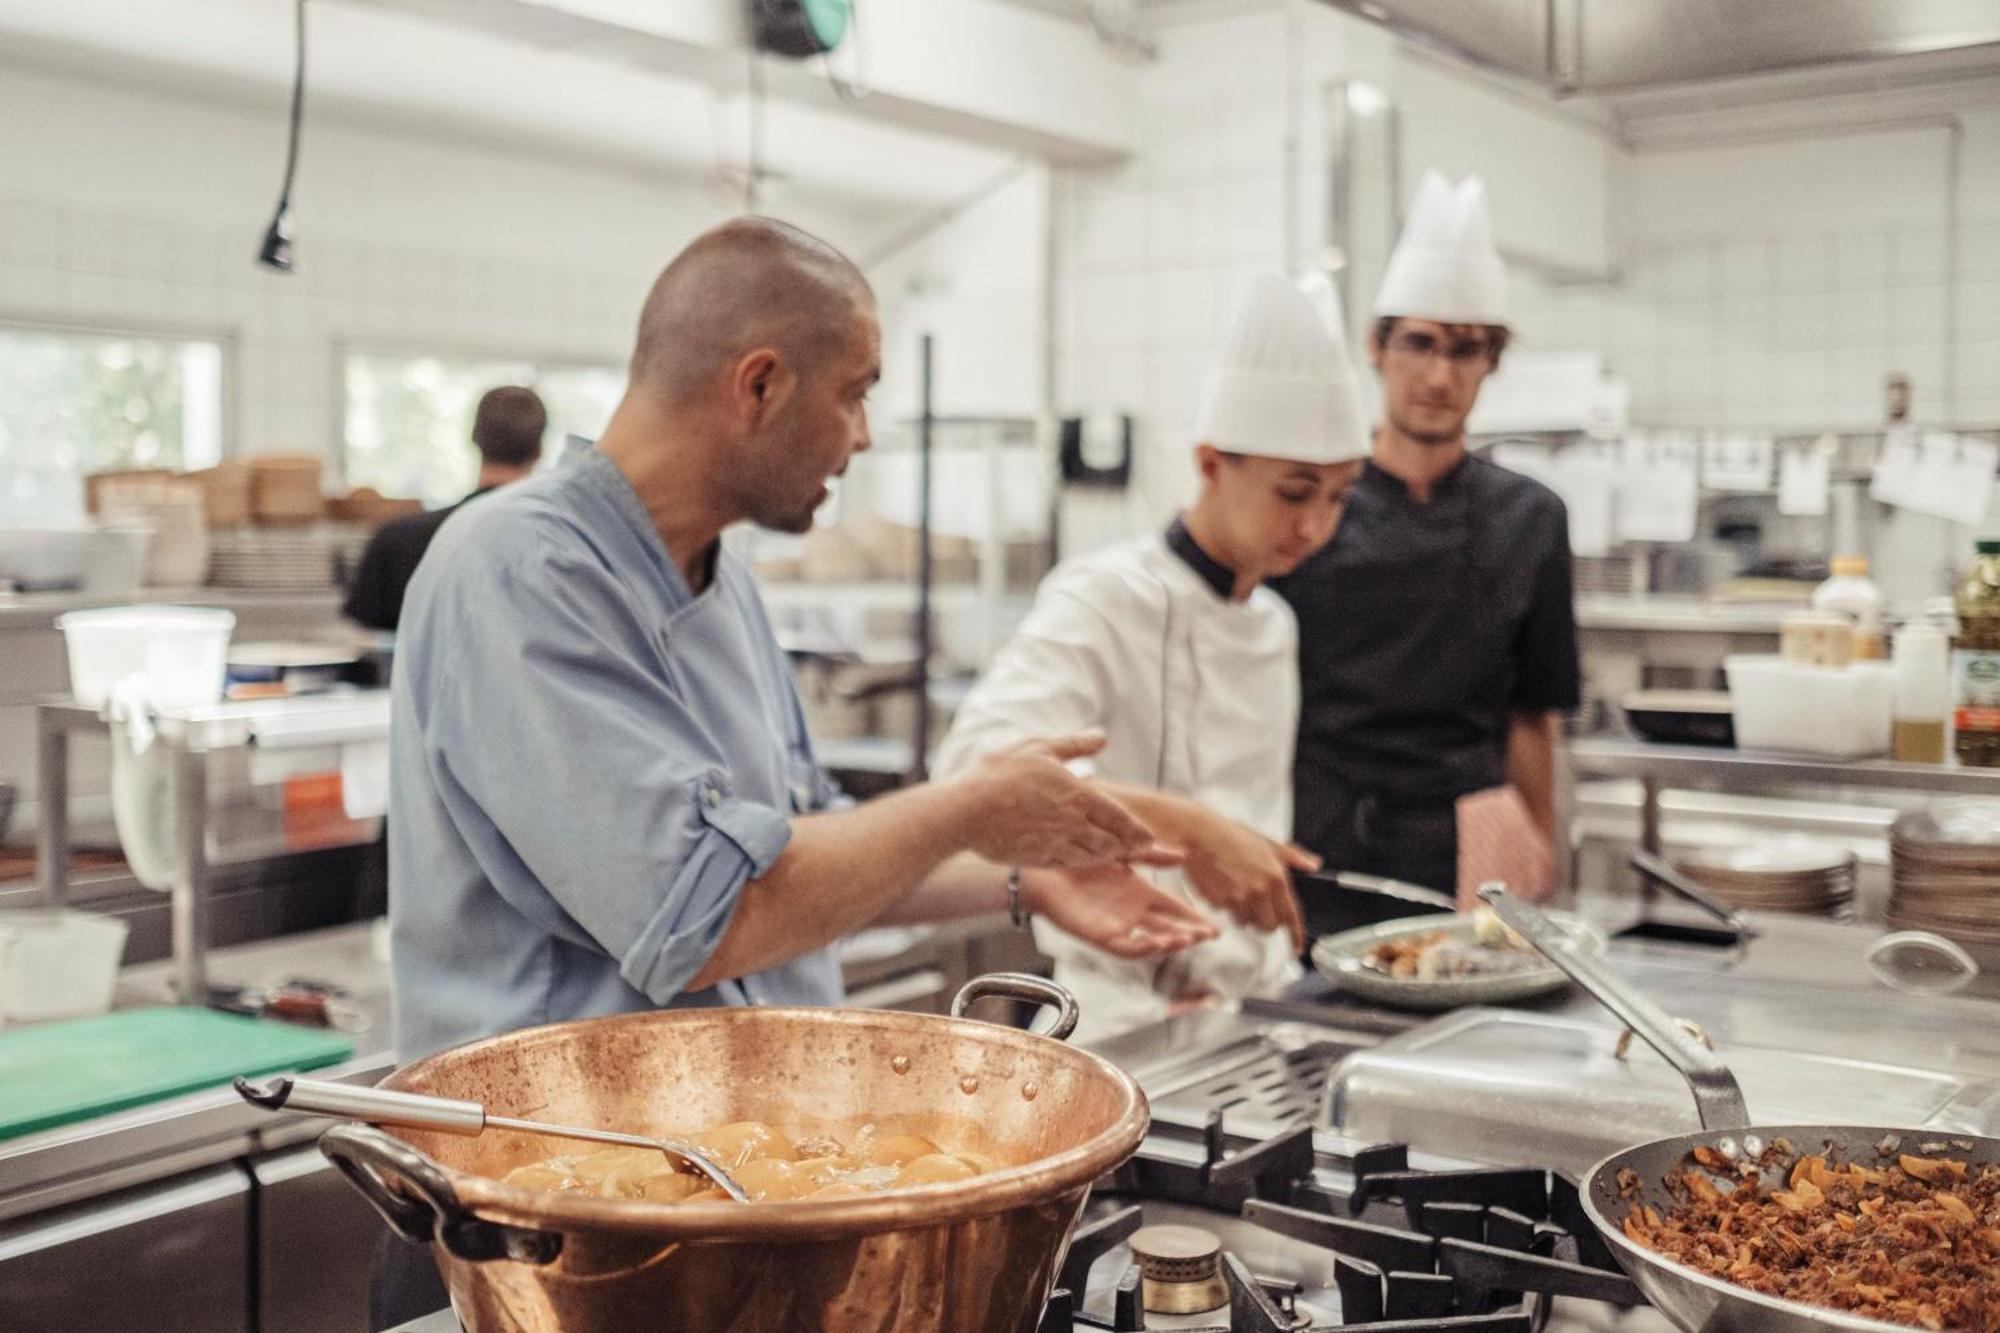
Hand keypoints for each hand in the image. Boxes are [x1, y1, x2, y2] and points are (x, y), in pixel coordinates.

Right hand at [955, 732, 1156, 867]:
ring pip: (1092, 857)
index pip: (1119, 817)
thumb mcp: (1038, 748)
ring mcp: (1055, 845)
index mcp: (1077, 795)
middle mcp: (1072, 825)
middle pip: (1111, 842)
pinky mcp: (1037, 859)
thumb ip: (1073, 745)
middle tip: (1142, 852)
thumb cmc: (998, 773)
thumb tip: (1101, 737)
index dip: (1137, 830)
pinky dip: (1081, 865)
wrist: (965, 811)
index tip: (1149, 838)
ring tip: (1117, 857)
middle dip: (1127, 847)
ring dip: (1107, 857)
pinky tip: (1081, 862)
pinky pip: (1067, 865)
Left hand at [1022, 862, 1218, 958]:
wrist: (1042, 867)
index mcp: (1139, 893)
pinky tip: (1156, 943)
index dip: (1194, 918)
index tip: (1214, 927)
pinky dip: (1141, 947)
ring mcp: (1116, 925)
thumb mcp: (1121, 852)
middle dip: (1190, 933)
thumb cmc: (1077, 858)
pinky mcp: (1098, 934)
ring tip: (1187, 939)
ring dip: (1170, 943)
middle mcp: (1131, 912)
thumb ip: (1151, 855)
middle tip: (1208, 935)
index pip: (1174, 909)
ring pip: (1150, 941)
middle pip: (1168, 929)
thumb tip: (1183, 855)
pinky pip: (1124, 946)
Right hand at [1177, 810, 1314, 951]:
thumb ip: (1293, 857)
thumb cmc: (1231, 835)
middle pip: (1269, 926)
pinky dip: (1226, 906)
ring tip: (1237, 891)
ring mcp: (1237, 898)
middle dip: (1266, 922)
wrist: (1199, 834)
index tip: (1297, 946)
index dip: (1296, 935)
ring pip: (1246, 923)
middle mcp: (1258, 891)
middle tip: (1259, 908)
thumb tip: (1313, 864)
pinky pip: (1226, 914)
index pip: (1291, 916)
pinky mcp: (1218, 902)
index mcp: (1275, 877)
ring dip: (1245, 914)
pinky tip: (1223, 886)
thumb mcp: (1268, 842)